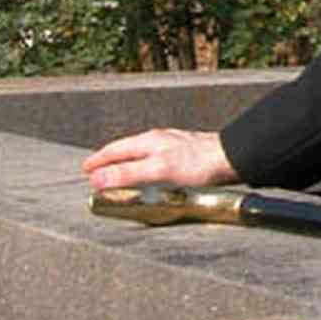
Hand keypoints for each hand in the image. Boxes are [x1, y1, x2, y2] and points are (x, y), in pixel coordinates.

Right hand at [82, 128, 236, 191]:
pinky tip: (154, 174)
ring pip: (143, 153)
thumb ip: (128, 174)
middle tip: (97, 171)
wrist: (235, 158)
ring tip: (121, 172)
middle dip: (111, 160)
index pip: (116, 149)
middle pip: (128, 149)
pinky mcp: (187, 156)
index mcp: (149, 141)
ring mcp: (174, 146)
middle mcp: (160, 140)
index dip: (99, 161)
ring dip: (128, 163)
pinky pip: (156, 160)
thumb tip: (98, 179)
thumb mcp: (158, 170)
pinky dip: (145, 167)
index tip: (86, 169)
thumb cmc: (201, 162)